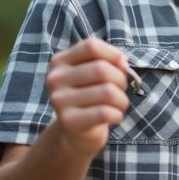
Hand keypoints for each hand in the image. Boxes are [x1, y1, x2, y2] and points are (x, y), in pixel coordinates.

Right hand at [46, 38, 131, 156]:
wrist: (75, 133)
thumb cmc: (90, 97)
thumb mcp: (94, 75)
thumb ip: (108, 62)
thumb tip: (122, 63)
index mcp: (60, 61)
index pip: (91, 46)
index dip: (114, 54)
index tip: (123, 67)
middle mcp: (55, 79)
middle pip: (101, 69)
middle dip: (121, 80)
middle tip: (120, 90)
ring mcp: (59, 100)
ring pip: (107, 92)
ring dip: (122, 100)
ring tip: (118, 105)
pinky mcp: (69, 121)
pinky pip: (105, 112)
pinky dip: (117, 115)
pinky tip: (113, 117)